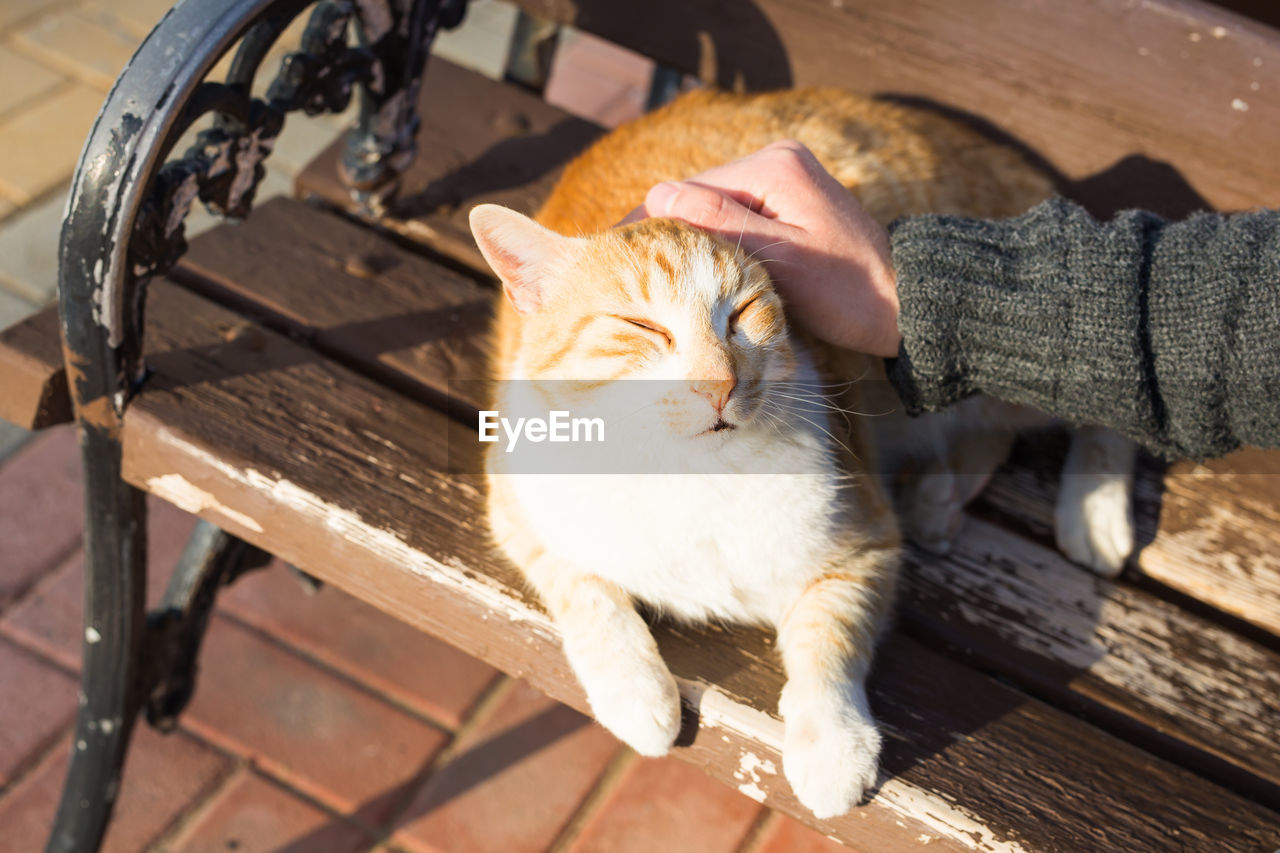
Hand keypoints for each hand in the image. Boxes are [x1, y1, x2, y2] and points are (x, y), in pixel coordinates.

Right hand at [621, 140, 901, 357]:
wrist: (905, 305)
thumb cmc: (850, 292)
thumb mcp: (783, 260)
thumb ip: (722, 224)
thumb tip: (658, 195)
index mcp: (774, 166)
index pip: (689, 189)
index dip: (651, 225)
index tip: (614, 258)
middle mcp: (776, 160)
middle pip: (697, 196)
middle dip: (667, 235)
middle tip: (626, 277)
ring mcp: (782, 179)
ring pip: (712, 209)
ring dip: (689, 243)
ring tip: (654, 280)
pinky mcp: (787, 202)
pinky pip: (734, 218)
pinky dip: (713, 243)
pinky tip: (692, 272)